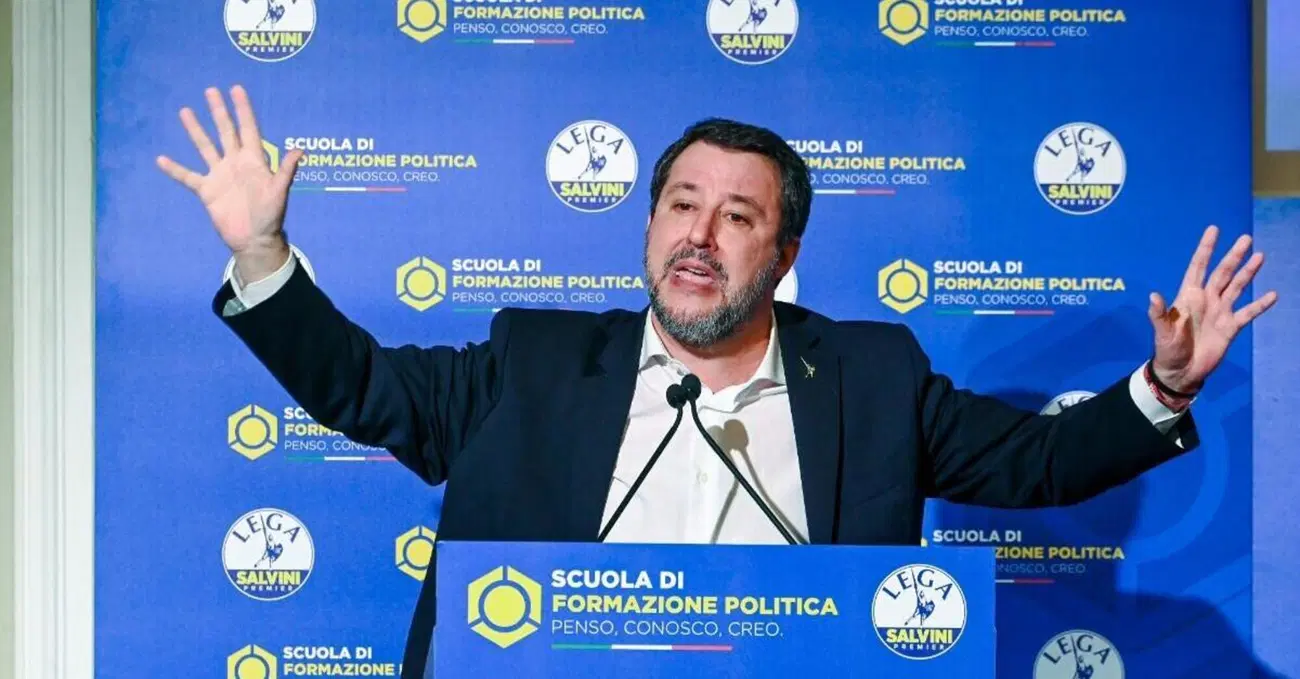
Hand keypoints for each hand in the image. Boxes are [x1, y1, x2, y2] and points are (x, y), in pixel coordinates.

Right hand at [155, 85, 304, 280]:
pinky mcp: (207, 190)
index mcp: (254, 161)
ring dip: (195, 130)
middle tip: (211, 90)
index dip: (243, 110)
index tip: (236, 89)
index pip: (248, 129)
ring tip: (185, 111)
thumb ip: (286, 171)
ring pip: (205, 147)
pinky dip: (175, 169)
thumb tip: (300, 151)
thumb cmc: (271, 215)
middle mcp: (235, 163)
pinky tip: (161, 159)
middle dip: (219, 111)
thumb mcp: (279, 192)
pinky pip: (188, 176)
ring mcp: (220, 175)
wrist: (255, 239)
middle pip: (226, 131)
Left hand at [1148, 225, 1277, 393]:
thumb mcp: (1161, 332)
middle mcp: (1206, 300)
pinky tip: (1272, 295)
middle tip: (1246, 238)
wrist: (1181, 372)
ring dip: (1248, 273)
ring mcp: (1220, 312)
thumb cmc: (1168, 350)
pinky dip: (1260, 304)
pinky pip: (1248, 313)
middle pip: (1222, 273)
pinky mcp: (1231, 327)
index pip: (1198, 267)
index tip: (1213, 230)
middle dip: (1233, 256)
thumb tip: (1153, 295)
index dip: (1205, 249)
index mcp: (1188, 297)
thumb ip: (1159, 314)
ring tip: (1260, 256)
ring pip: (1236, 287)